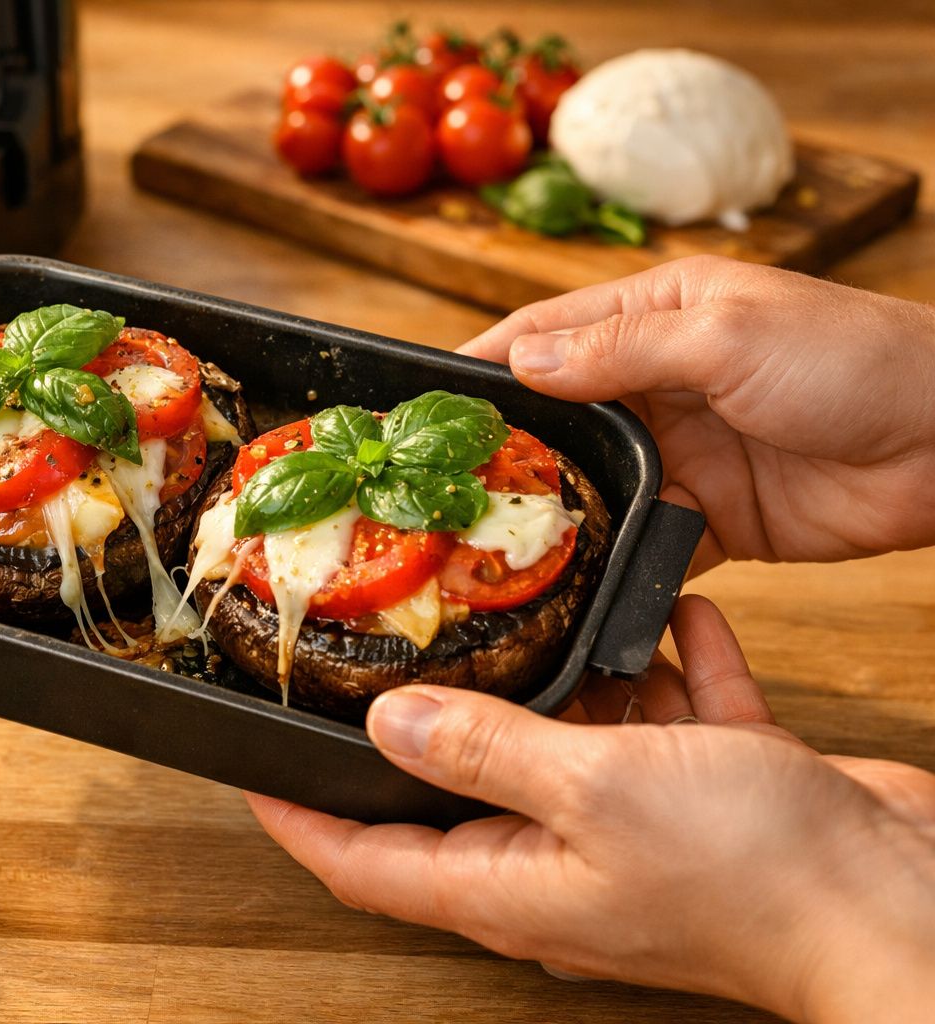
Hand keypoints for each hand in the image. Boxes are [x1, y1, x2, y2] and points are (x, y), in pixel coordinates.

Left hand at [247, 596, 934, 1022]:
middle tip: (388, 643)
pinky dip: (664, 666)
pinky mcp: (708, 795)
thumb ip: (485, 750)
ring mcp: (636, 831)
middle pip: (458, 790)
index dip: (298, 819)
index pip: (365, 864)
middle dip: (427, 721)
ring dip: (561, 679)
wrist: (905, 905)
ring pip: (567, 743)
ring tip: (540, 601)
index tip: (252, 768)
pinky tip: (669, 609)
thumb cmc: (756, 875)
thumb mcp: (594, 789)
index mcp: (511, 886)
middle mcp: (561, 864)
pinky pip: (667, 716)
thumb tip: (387, 724)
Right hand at [457, 256, 934, 570]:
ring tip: (489, 541)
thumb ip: (620, 351)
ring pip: (591, 482)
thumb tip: (522, 366)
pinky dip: (608, 557)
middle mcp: (660, 380)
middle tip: (442, 490)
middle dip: (504, 449)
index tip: (424, 407)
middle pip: (557, 414)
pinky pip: (641, 537)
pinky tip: (570, 577)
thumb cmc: (855, 359)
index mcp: (658, 314)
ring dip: (551, 508)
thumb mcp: (726, 334)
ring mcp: (684, 451)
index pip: (545, 334)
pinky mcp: (711, 514)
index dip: (484, 366)